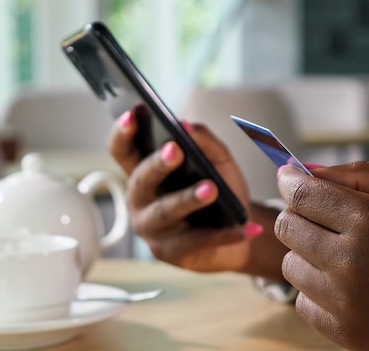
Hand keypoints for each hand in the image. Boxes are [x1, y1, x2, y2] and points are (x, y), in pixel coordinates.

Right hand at [108, 109, 286, 279]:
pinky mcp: (172, 253)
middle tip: (174, 149)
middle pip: (141, 180)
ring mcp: (153, 229)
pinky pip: (197, 241)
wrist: (236, 233)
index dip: (122, 134)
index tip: (131, 115)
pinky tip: (246, 229)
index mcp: (144, 173)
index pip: (122, 151)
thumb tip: (184, 125)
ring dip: (188, 199)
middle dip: (157, 164)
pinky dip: (224, 235)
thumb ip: (203, 140)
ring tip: (211, 188)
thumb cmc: (220, 192)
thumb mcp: (217, 161)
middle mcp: (140, 200)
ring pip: (166, 211)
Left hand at [276, 161, 368, 349]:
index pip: (301, 194)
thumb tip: (307, 171)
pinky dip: (317, 290)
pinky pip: (302, 302)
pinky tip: (347, 283)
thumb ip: (360, 176)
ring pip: (289, 265)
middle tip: (322, 214)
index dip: (290, 181)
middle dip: (299, 213)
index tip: (290, 178)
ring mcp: (345, 303)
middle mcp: (350, 264)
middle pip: (287, 227)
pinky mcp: (346, 333)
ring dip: (307, 253)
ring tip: (343, 253)